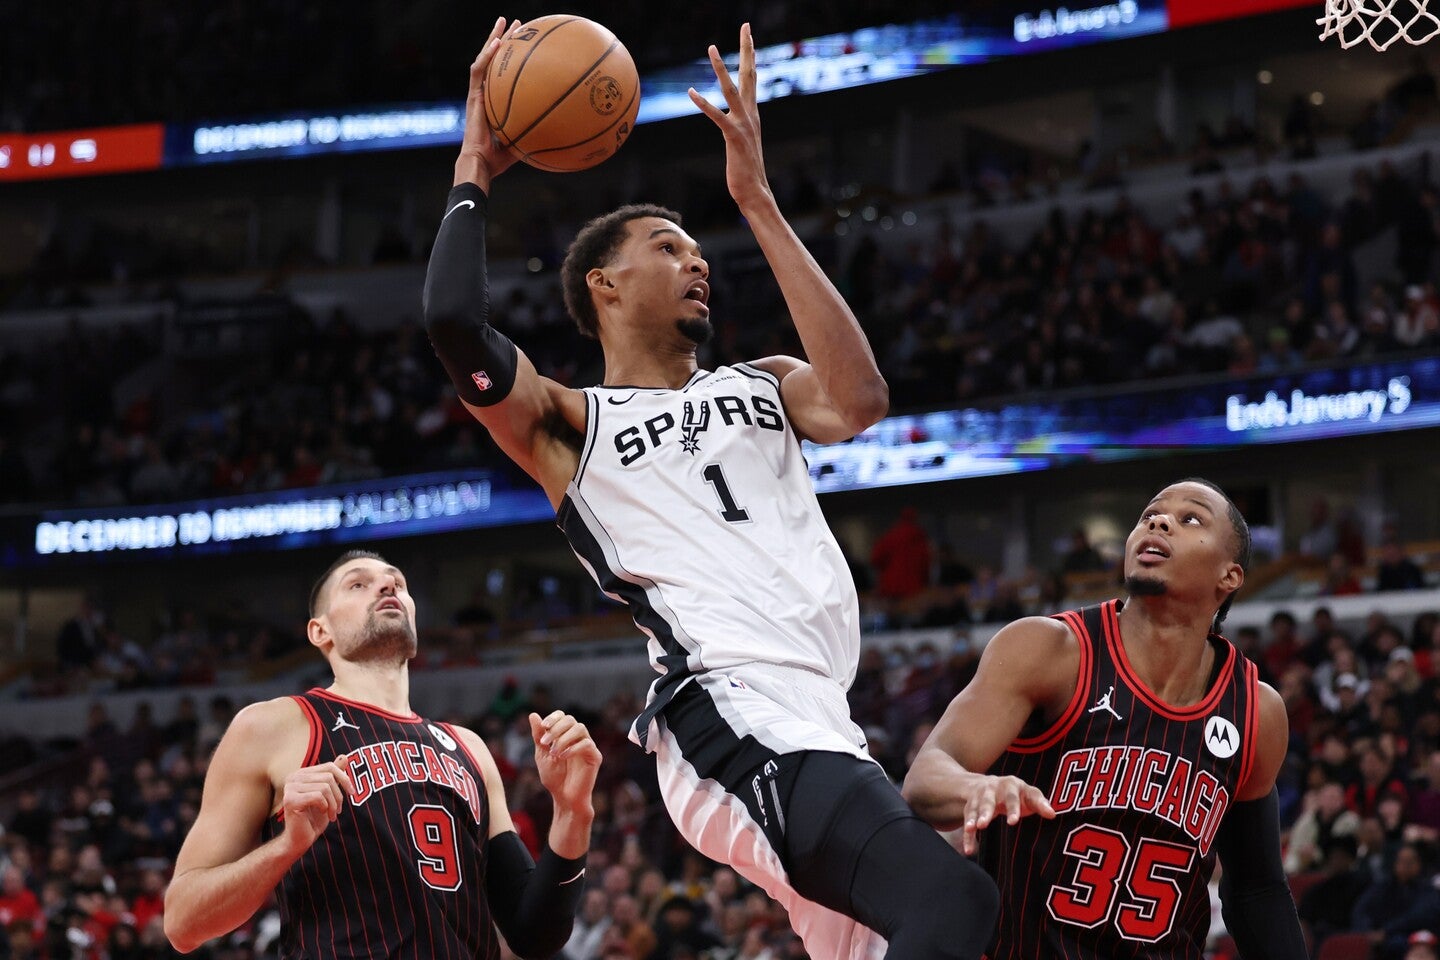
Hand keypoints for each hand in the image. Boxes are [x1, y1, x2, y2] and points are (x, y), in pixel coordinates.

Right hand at [277, 757, 352, 855]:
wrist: (301, 839)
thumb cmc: (314, 817)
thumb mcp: (329, 794)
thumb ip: (333, 776)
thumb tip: (345, 756)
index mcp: (301, 773)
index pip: (329, 767)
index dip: (344, 778)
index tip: (352, 792)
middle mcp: (293, 777)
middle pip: (328, 777)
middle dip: (338, 795)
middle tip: (338, 810)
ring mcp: (290, 788)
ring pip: (325, 787)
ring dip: (333, 803)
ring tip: (332, 814)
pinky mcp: (290, 800)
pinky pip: (318, 796)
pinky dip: (325, 806)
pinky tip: (323, 814)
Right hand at [458, 16, 521, 188]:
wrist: (482, 163)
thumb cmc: (500, 159)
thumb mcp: (524, 141)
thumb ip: (537, 131)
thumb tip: (561, 130)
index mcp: (494, 100)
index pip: (503, 72)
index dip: (512, 56)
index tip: (525, 43)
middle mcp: (485, 92)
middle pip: (493, 59)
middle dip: (504, 38)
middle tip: (516, 24)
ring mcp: (477, 93)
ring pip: (484, 58)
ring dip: (493, 38)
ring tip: (504, 22)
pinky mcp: (473, 97)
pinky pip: (479, 71)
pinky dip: (487, 56)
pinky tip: (497, 43)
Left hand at [530, 711, 600, 815]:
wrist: (564, 798)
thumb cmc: (554, 778)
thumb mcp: (542, 755)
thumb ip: (538, 736)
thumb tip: (533, 715)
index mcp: (566, 735)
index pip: (563, 716)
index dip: (553, 718)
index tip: (543, 726)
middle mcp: (579, 738)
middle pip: (571, 720)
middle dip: (556, 728)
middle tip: (545, 742)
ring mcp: (588, 746)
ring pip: (580, 728)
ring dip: (564, 738)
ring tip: (554, 752)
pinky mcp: (595, 757)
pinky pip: (587, 744)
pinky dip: (573, 748)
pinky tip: (562, 757)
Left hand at [689, 23, 772, 211]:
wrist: (755, 191)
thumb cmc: (746, 171)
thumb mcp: (742, 142)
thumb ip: (737, 127)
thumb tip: (731, 121)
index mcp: (753, 114)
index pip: (752, 78)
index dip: (750, 55)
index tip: (748, 35)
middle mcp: (751, 115)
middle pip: (750, 74)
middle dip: (747, 49)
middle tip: (746, 26)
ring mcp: (744, 125)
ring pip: (732, 89)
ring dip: (721, 68)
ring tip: (712, 48)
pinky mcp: (734, 137)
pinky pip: (717, 117)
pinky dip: (704, 104)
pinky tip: (691, 92)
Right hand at [951, 773, 1054, 855]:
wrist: (989, 784)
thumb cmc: (1017, 794)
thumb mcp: (1029, 794)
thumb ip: (1040, 803)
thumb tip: (1052, 814)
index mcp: (1011, 785)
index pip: (1012, 797)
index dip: (1012, 809)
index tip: (1013, 822)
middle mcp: (992, 789)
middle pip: (988, 800)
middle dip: (985, 811)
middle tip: (984, 823)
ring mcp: (979, 797)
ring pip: (974, 808)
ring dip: (972, 819)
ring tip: (971, 829)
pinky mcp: (970, 807)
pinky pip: (967, 821)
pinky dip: (967, 836)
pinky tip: (968, 850)